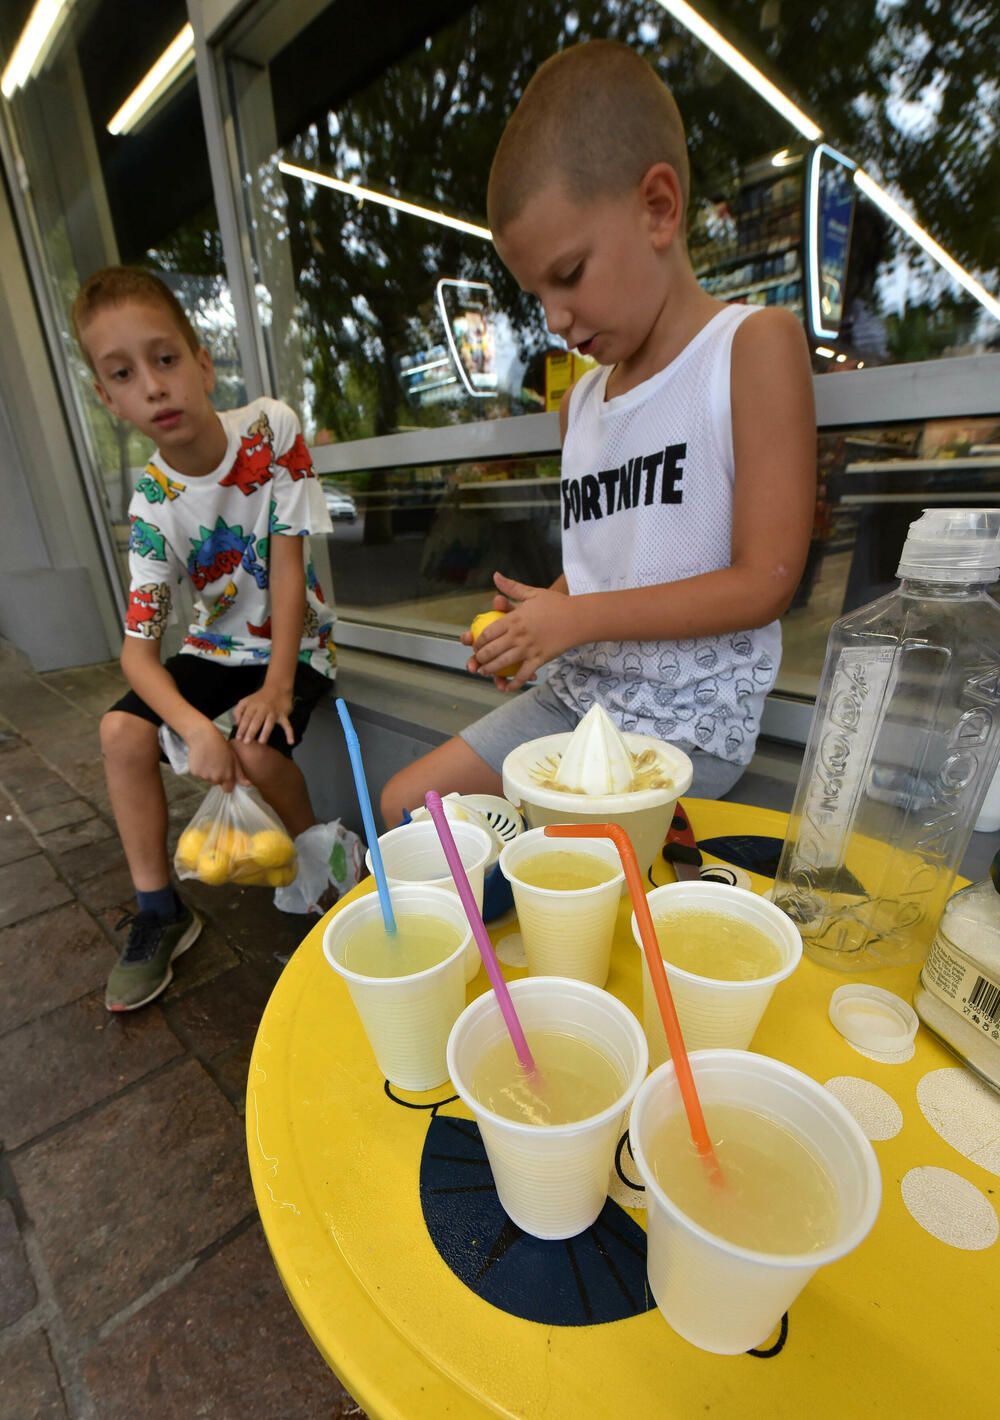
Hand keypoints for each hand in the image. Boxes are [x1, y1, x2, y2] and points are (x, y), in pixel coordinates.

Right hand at [187, 722, 248, 790]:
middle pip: (216, 783)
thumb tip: (248, 785)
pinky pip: (198, 774)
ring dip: (208, 772)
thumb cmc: (221, 746)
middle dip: (217, 776)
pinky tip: (202, 758)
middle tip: (217, 762)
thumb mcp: (234, 759)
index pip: (227, 789)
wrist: (204, 737)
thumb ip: (240, 774)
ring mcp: (204, 776)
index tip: (226, 776)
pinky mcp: (194, 772)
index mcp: (227, 776)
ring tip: (209, 759)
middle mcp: (215, 778)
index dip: (227, 783)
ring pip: (207, 778)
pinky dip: (199, 769)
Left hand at [232, 682, 294, 746]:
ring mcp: (274, 712)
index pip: (246, 717)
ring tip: (261, 742)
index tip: (238, 737)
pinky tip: (290, 741)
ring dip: (265, 732)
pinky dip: (290, 733)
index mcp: (253, 705)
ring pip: (270, 722)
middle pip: (256, 720)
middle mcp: (263, 708)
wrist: (277, 687)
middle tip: (247, 741)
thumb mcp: (246, 701)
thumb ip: (238, 711)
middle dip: (251, 731)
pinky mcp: (283, 715)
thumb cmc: (260, 697)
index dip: (242, 727)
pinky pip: (287, 725)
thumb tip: (237, 724)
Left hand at [467, 572, 575, 691]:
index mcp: (514, 618)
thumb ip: (512, 588)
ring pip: (503, 663)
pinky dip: (514, 683)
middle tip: (476, 662)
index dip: (478, 641)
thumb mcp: (532, 593)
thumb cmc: (556, 604)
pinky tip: (507, 687)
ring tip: (484, 672)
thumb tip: (495, 576)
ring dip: (490, 670)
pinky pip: (523, 674)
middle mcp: (518, 635)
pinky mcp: (539, 659)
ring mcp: (529, 648)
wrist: (578, 618)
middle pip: (492, 650)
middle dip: (480, 658)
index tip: (475, 645)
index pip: (488, 632)